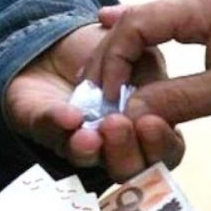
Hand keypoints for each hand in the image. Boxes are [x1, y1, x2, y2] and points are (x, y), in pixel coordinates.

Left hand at [5, 23, 184, 181]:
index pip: (165, 151)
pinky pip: (50, 132)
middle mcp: (117, 145)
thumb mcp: (147, 56)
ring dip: (90, 149)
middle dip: (125, 152)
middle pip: (127, 169)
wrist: (68, 41)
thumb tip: (153, 91)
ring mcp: (80, 142)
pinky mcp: (45, 129)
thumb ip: (154, 76)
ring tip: (90, 135)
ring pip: (87, 160)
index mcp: (150, 129)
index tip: (152, 123)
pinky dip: (59, 123)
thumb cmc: (116, 54)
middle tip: (117, 126)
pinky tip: (69, 117)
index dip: (160, 143)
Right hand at [87, 0, 210, 122]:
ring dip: (125, 50)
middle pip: (138, 22)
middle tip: (91, 91)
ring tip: (98, 74)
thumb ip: (178, 99)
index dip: (113, 60)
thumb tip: (131, 111)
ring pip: (152, 26)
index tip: (107, 98)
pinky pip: (171, 33)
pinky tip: (128, 46)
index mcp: (202, 7)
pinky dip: (146, 44)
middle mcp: (201, 3)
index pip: (138, 25)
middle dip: (110, 56)